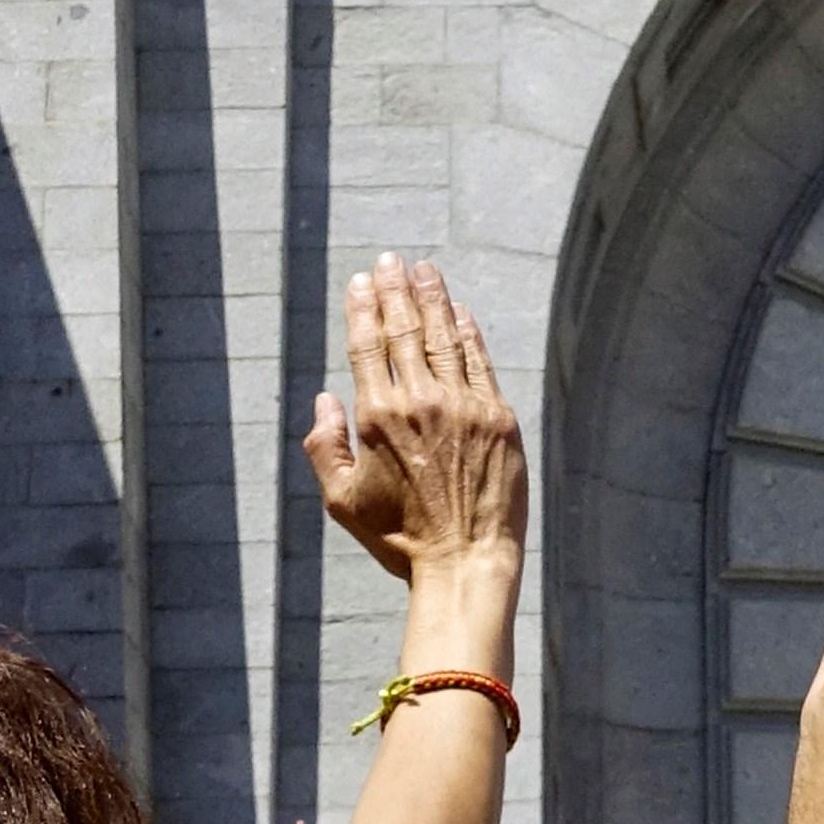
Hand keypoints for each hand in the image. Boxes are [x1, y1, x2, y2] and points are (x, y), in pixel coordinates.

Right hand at [303, 257, 526, 594]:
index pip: (367, 345)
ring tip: (424, 271)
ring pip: (445, 337)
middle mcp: (421, 401)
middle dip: (396, 290)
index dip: (363, 308)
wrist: (466, 561)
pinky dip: (469, 333)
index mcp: (377, 417)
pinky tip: (460, 312)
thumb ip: (324, 446)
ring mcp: (464, 406)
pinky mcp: (499, 417)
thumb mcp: (342, 500)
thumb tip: (324, 398)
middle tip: (391, 261)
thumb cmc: (398, 539)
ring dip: (433, 299)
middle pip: (405, 330)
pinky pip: (480, 363)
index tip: (361, 281)